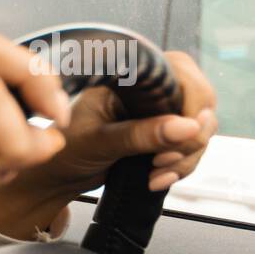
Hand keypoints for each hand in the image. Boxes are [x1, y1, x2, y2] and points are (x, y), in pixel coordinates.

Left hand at [0, 51, 217, 237]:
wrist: (54, 176)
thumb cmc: (63, 149)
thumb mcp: (99, 141)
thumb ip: (141, 134)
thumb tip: (187, 127)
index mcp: (129, 77)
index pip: (183, 75)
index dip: (193, 105)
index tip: (186, 134)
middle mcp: (147, 90)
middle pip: (200, 103)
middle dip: (191, 138)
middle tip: (164, 161)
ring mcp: (157, 113)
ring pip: (199, 130)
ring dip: (185, 157)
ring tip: (156, 174)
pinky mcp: (160, 137)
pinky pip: (189, 149)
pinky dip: (180, 166)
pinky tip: (157, 179)